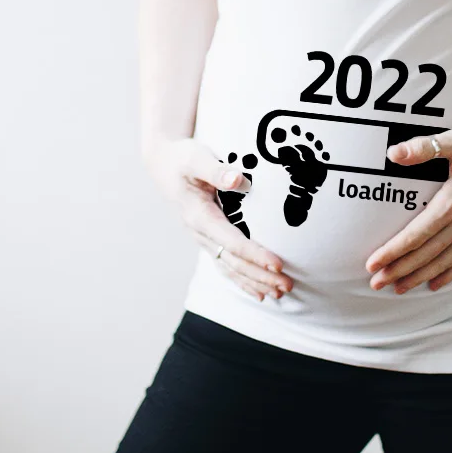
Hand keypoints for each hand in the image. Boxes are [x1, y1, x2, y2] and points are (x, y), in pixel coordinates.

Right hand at [142, 136, 293, 301]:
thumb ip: (217, 170)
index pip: (232, 242)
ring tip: (279, 294)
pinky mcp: (209, 238)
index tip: (278, 264)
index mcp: (199, 216)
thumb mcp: (196, 158)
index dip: (255, 255)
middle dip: (260, 276)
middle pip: (233, 262)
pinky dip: (243, 280)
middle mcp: (200, 233)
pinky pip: (226, 265)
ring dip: (255, 282)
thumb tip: (238, 180)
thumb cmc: (183, 158)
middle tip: (287, 286)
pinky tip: (259, 293)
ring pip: (230, 268)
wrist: (164, 164)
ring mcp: (203, 239)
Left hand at [365, 122, 451, 293]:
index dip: (393, 251)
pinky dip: (450, 273)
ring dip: (420, 276)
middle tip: (376, 283)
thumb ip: (426, 147)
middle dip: (400, 270)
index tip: (372, 264)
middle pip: (427, 253)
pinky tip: (436, 283)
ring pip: (446, 260)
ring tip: (399, 288)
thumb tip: (394, 153)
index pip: (417, 234)